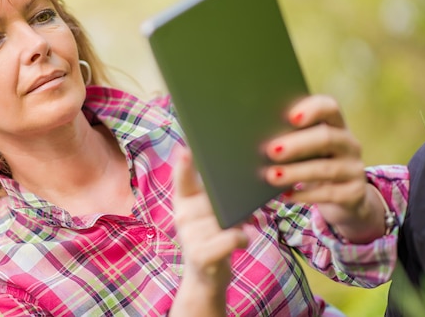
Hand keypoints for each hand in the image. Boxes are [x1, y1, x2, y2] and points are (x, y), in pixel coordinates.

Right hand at [170, 146, 247, 315]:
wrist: (207, 277)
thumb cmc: (214, 237)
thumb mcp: (210, 212)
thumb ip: (214, 193)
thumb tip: (234, 171)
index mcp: (184, 201)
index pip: (182, 178)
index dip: (184, 164)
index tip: (186, 149)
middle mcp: (182, 216)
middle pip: (216, 199)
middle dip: (231, 205)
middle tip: (235, 214)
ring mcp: (189, 236)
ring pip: (226, 219)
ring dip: (239, 224)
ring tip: (235, 230)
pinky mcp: (201, 255)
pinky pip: (231, 237)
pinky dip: (242, 239)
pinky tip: (241, 242)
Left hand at [263, 95, 385, 242]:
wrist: (344, 197)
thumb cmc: (312, 163)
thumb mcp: (305, 149)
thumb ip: (288, 138)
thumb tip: (252, 139)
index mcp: (334, 125)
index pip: (329, 107)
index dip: (311, 109)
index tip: (290, 117)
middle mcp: (348, 143)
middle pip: (326, 137)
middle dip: (297, 144)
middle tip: (271, 150)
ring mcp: (353, 169)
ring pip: (325, 169)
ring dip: (296, 172)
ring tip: (271, 176)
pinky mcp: (354, 193)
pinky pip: (328, 194)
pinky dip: (305, 194)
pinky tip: (286, 195)